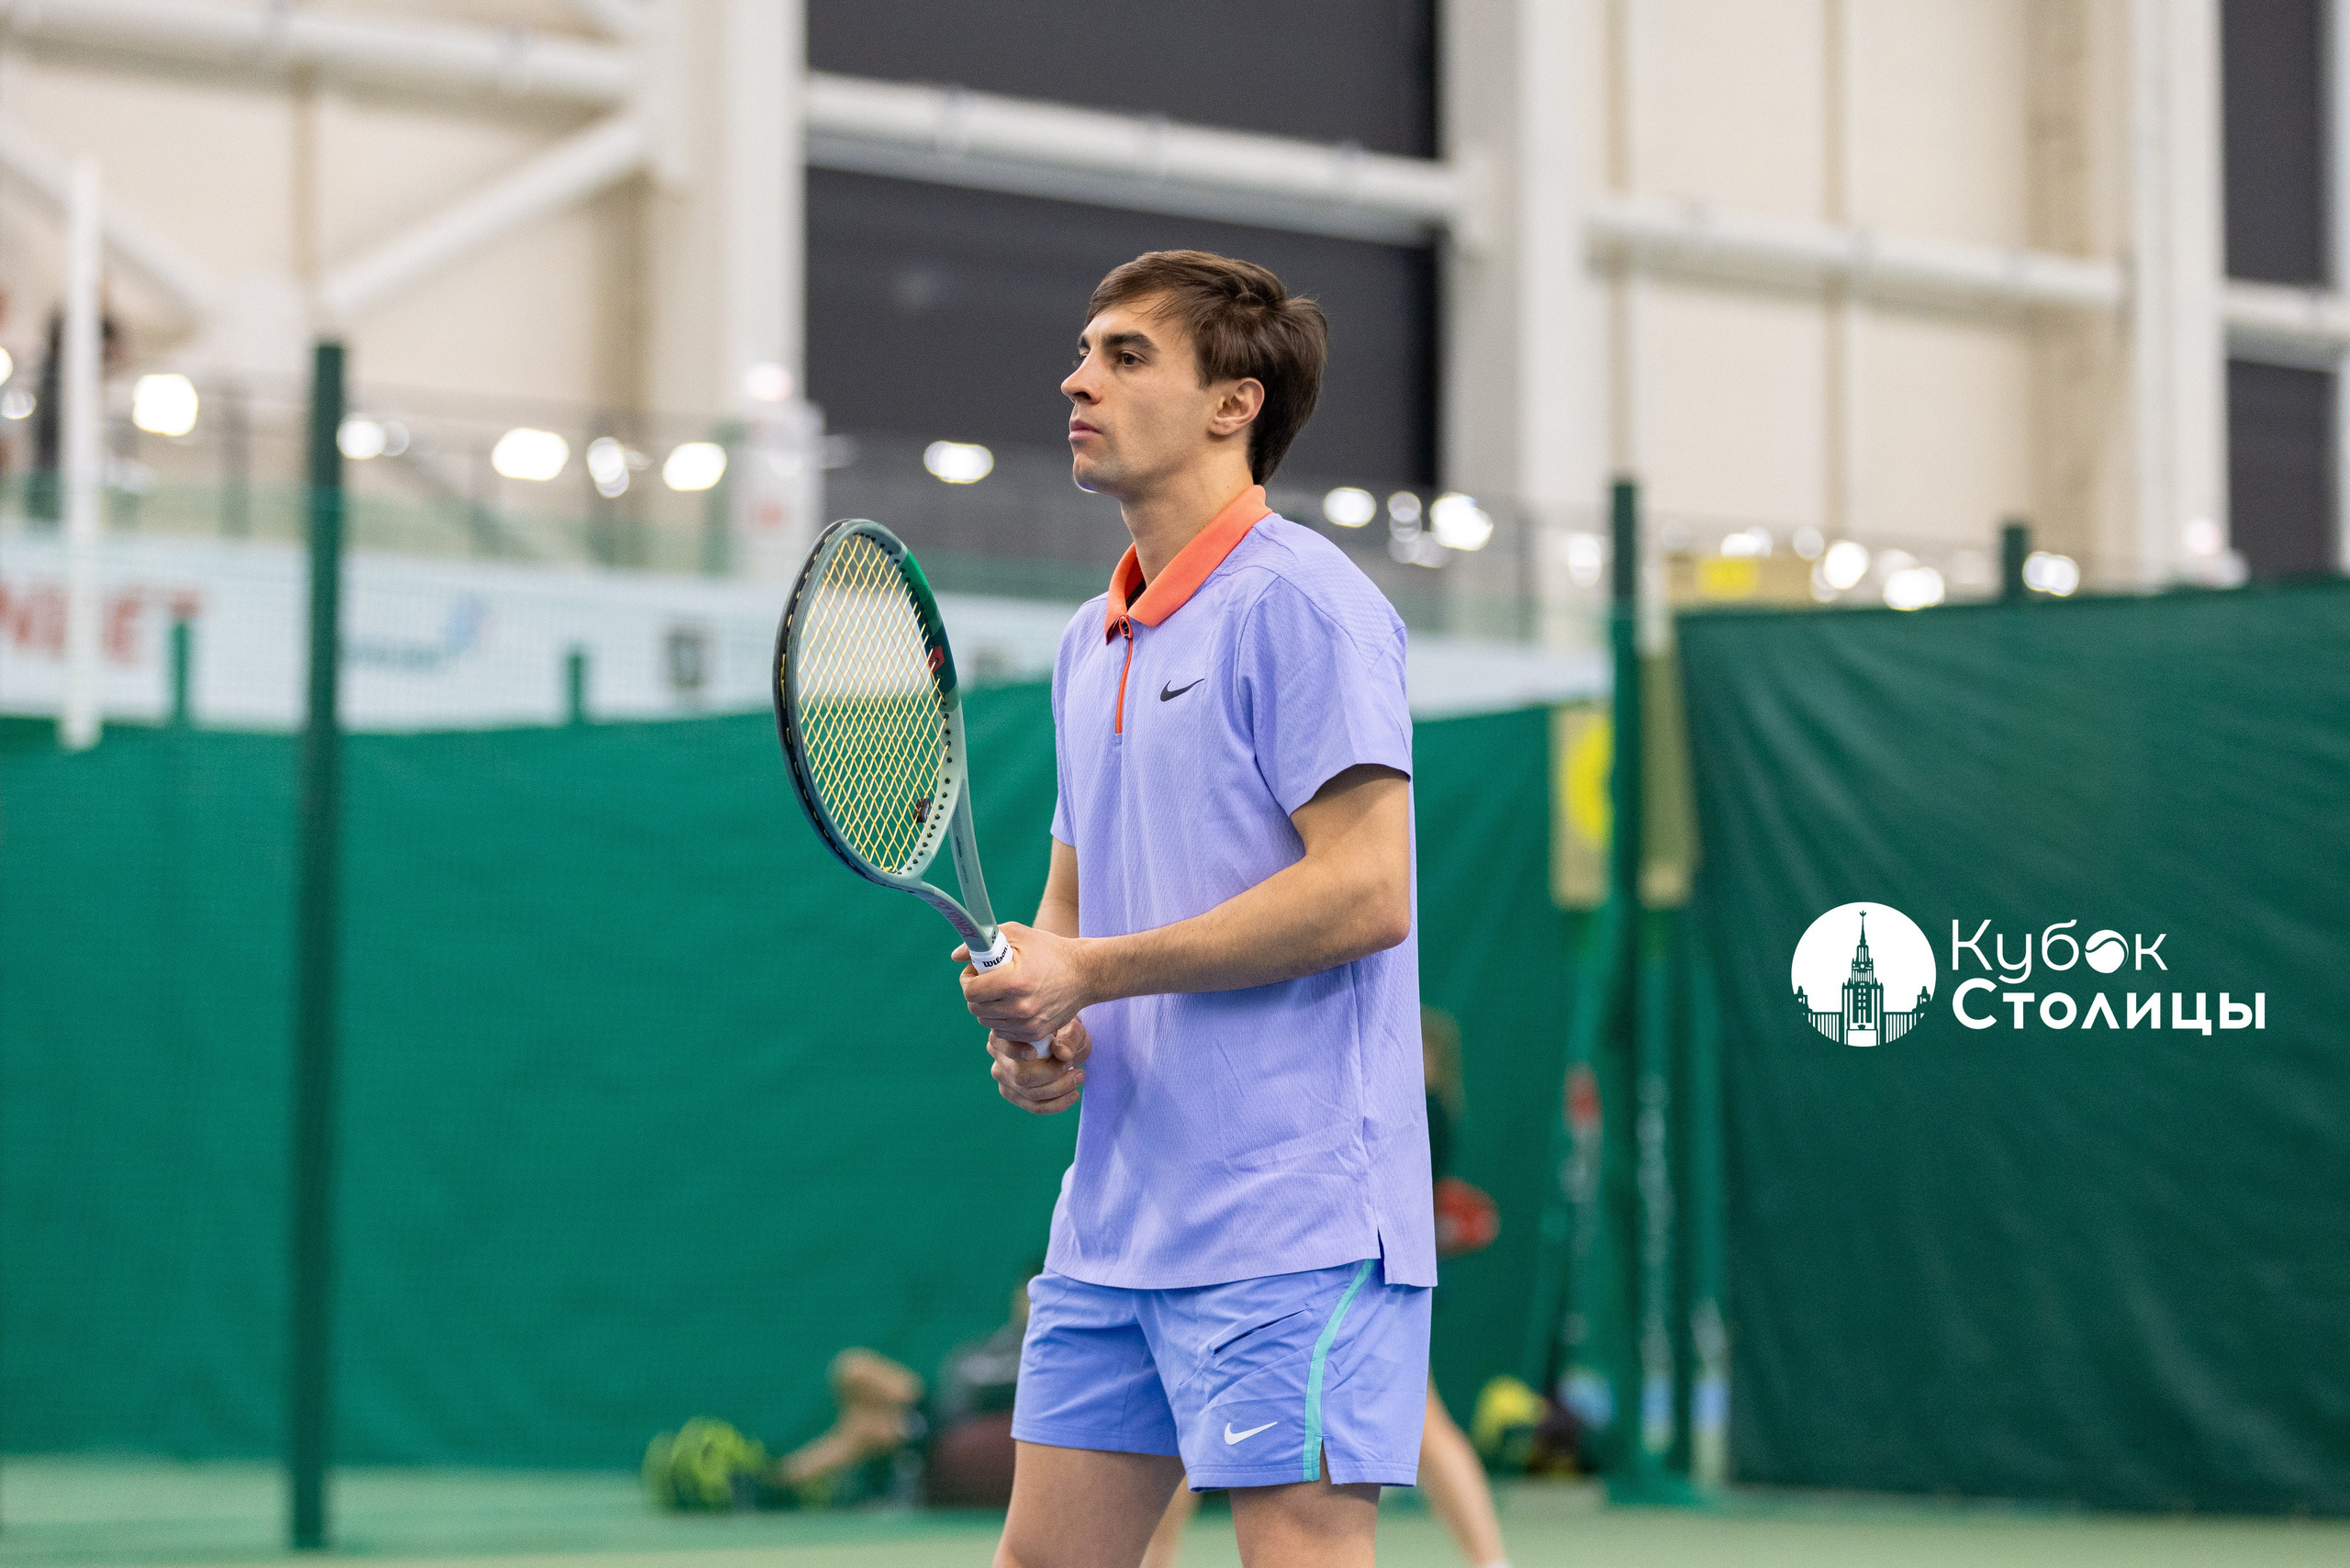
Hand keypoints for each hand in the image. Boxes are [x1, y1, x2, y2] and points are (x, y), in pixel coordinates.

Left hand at [957, 922, 1093, 1042]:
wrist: (1085, 974)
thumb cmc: (1049, 950)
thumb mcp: (1018, 934)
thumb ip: (983, 941)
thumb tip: (956, 956)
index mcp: (1014, 981)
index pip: (971, 991)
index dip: (968, 979)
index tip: (975, 971)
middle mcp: (1020, 1006)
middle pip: (975, 1008)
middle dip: (976, 993)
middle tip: (986, 980)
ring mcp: (1028, 1023)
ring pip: (986, 1021)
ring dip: (987, 1007)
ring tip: (1001, 991)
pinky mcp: (1035, 1034)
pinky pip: (1003, 1032)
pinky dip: (1001, 1019)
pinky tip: (1012, 1004)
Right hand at [988, 1017, 1090, 1115]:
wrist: (1065, 1046)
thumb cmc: (1065, 1032)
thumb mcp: (1071, 1028)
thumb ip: (1069, 1038)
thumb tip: (1064, 1054)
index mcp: (1005, 1032)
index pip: (1004, 1044)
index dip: (1016, 1051)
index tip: (1035, 1053)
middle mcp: (998, 1055)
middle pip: (1020, 1076)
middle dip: (1052, 1075)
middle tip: (1075, 1066)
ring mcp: (1003, 1078)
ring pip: (1030, 1094)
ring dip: (1059, 1090)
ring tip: (1079, 1077)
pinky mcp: (1013, 1095)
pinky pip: (1034, 1107)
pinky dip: (1057, 1104)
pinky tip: (1073, 1095)